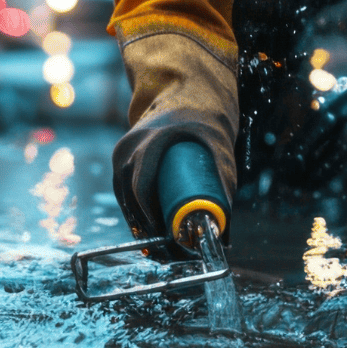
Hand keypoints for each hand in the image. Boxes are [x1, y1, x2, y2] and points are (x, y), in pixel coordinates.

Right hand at [111, 32, 237, 237]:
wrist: (185, 94)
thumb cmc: (205, 124)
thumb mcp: (219, 152)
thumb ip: (224, 188)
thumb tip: (225, 236)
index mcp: (153, 140)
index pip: (143, 188)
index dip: (150, 220)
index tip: (166, 242)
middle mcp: (131, 145)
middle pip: (131, 198)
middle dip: (146, 229)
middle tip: (167, 252)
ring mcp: (122, 151)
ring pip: (124, 197)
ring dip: (138, 224)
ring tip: (159, 248)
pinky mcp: (121, 157)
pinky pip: (123, 190)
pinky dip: (133, 211)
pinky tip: (144, 231)